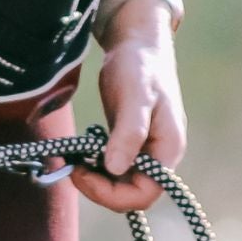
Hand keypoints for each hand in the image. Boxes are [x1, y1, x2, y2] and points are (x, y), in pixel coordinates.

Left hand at [72, 0, 187, 212]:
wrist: (137, 45)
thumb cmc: (139, 66)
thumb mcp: (134, 98)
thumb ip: (128, 133)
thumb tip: (116, 169)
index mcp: (168, 149)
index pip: (143, 195)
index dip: (111, 194)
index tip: (82, 174)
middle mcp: (159, 156)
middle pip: (129, 195)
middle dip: (99, 189)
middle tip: (73, 167)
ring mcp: (145, 152)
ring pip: (118, 185)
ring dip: (94, 180)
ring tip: (75, 159)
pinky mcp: (129, 146)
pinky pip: (112, 170)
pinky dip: (94, 168)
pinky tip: (80, 153)